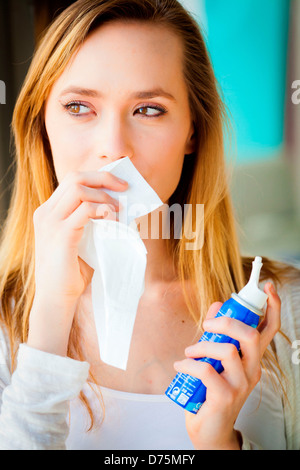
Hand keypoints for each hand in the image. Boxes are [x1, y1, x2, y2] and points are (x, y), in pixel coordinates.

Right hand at [28, 170, 127, 354]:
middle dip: (103, 178)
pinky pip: (86, 210)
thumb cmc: (71, 271)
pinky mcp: (61, 234)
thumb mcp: (82, 240)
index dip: (96, 177)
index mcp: (48, 212)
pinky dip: (104, 211)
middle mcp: (46, 213)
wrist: (56, 297)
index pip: (71, 181)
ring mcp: (51, 222)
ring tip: (119, 210)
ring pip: (79, 190)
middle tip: (124, 187)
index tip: (117, 184)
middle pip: (75, 178)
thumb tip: (120, 208)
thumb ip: (92, 222)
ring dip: (105, 197)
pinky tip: (114, 221)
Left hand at [173, 282, 280, 449]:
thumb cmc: (212, 390)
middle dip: (227, 322)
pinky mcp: (225, 397)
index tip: (267, 286)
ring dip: (203, 345)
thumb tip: (216, 306)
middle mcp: (253, 369)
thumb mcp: (216, 358)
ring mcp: (241, 384)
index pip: (269, 329)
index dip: (272, 306)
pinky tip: (181, 366)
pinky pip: (207, 371)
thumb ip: (217, 333)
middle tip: (208, 324)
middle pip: (250, 335)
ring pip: (227, 351)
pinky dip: (189, 364)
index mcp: (252, 357)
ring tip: (190, 351)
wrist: (210, 429)